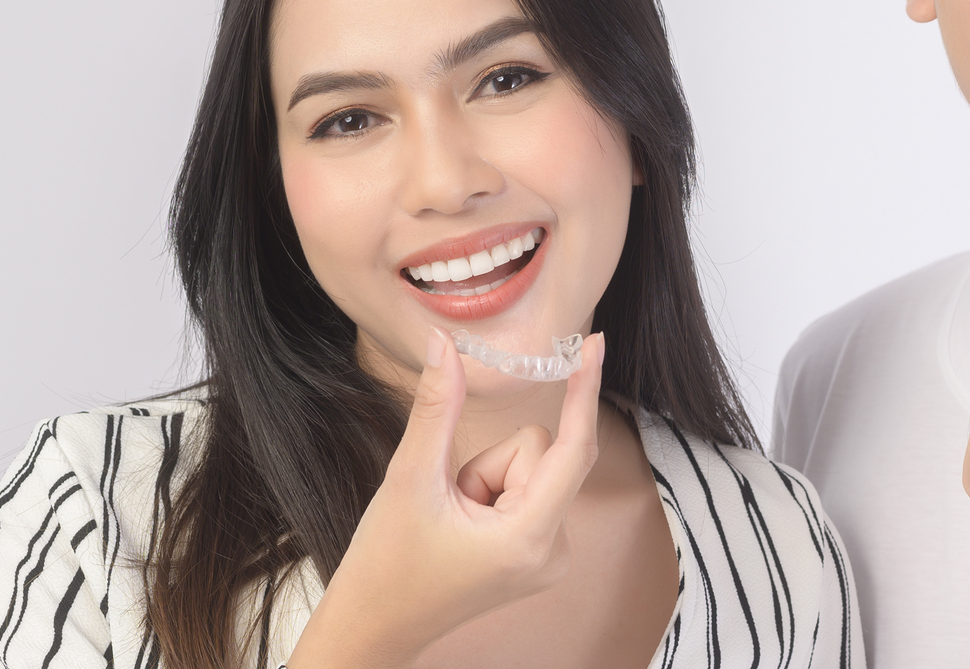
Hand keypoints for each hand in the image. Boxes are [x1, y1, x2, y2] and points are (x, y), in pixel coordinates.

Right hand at [288, 329, 605, 668]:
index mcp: (528, 537)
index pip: (573, 448)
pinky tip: (463, 526)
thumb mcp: (408, 478)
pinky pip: (526, 490)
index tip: (596, 346)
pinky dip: (491, 494)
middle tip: (449, 500)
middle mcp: (553, 550)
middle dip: (489, 462)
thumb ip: (435, 407)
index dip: (583, 392)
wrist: (373, 625)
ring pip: (529, 469)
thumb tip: (443, 343)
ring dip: (485, 479)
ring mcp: (549, 555)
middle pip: (539, 454)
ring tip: (451, 518)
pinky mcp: (538, 553)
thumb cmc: (386, 563)